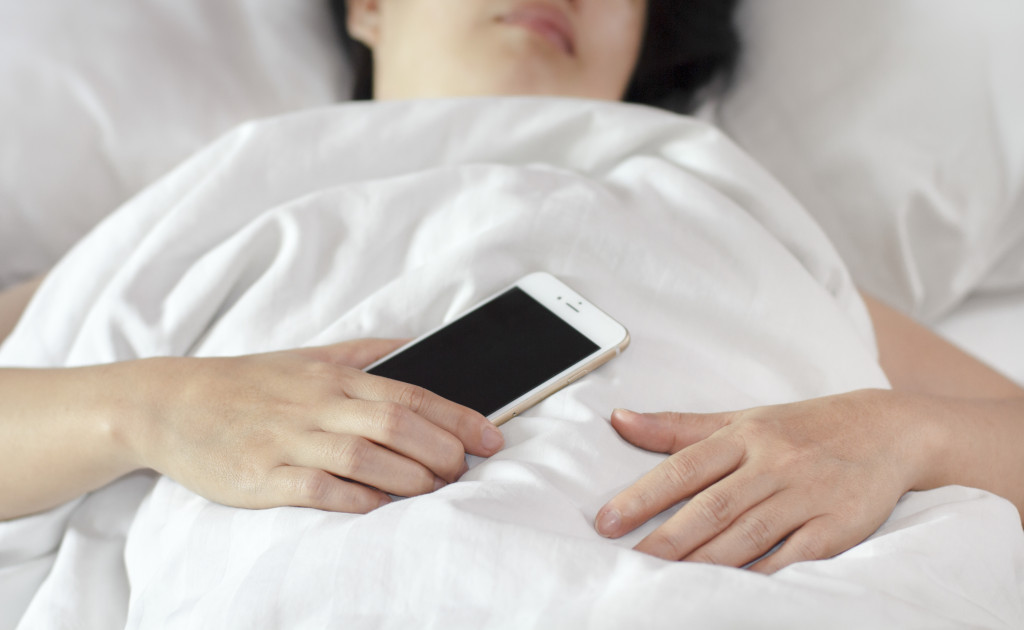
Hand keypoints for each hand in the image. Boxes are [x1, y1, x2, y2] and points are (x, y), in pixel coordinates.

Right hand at [124, 339, 503, 512]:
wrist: (171, 403)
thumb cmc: (251, 382)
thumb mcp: (310, 356)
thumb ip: (368, 352)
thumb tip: (420, 346)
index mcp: (334, 377)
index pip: (411, 395)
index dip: (458, 417)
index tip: (493, 437)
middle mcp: (316, 405)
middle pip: (395, 425)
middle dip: (442, 450)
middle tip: (465, 470)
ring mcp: (288, 441)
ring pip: (364, 457)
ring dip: (409, 477)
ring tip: (435, 490)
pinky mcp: (260, 476)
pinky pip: (319, 489)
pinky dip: (356, 499)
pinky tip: (380, 506)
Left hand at [594, 390, 933, 572]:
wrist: (888, 428)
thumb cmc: (801, 427)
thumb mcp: (741, 419)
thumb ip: (678, 427)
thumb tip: (618, 420)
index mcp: (744, 435)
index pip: (684, 466)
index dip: (642, 495)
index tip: (606, 522)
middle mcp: (773, 463)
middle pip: (712, 506)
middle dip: (667, 538)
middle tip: (629, 563)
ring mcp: (807, 494)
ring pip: (748, 533)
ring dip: (706, 562)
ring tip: (667, 584)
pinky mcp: (839, 526)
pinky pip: (795, 557)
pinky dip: (765, 575)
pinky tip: (734, 590)